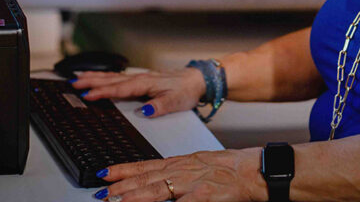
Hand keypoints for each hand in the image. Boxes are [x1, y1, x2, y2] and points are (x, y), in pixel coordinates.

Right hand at [71, 68, 205, 117]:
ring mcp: (139, 77)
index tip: (87, 95)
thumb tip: (144, 111)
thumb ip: (159, 106)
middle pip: (110, 79)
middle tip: (73, 83)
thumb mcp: (175, 101)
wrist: (196, 80)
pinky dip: (104, 76)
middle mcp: (139, 78)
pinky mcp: (140, 79)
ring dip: (94, 76)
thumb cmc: (186, 90)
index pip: (119, 88)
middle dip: (91, 81)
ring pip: (112, 76)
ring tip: (77, 77)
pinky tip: (98, 77)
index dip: (102, 92)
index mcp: (145, 83)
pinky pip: (118, 76)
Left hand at [95, 149, 265, 201]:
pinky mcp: (205, 197)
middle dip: (120, 187)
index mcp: (182, 162)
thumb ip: (182, 172)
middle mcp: (183, 170)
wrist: (258, 169)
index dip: (123, 169)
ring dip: (133, 197)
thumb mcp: (202, 165)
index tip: (104, 173)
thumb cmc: (234, 168)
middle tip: (101, 193)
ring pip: (156, 190)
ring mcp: (193, 184)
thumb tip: (163, 180)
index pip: (145, 165)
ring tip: (114, 201)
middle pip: (145, 178)